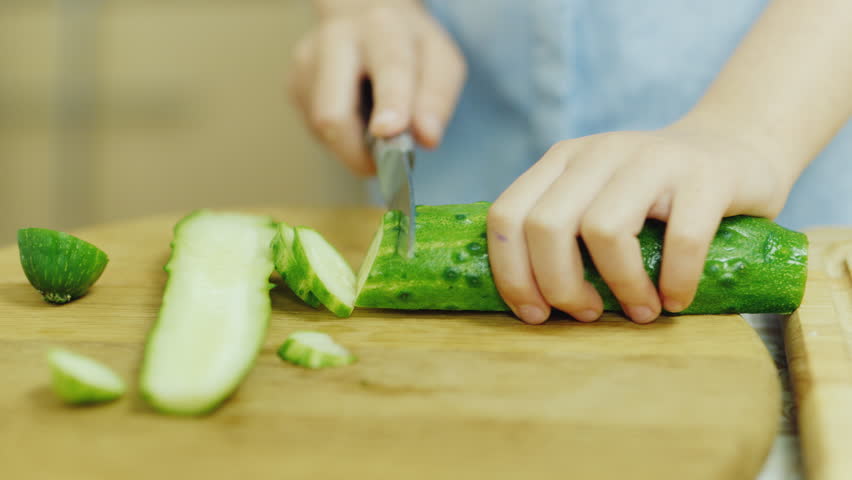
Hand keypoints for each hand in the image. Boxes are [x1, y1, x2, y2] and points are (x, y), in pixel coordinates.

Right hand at [288, 1, 466, 174]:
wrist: (365, 18)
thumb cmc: (409, 48)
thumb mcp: (440, 61)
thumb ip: (437, 98)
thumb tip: (426, 138)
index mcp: (383, 28)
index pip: (389, 67)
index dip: (391, 102)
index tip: (390, 131)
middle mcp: (337, 39)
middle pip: (333, 111)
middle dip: (356, 151)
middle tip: (382, 169)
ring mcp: (308, 62)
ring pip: (322, 128)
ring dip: (351, 147)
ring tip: (374, 131)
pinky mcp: (294, 84)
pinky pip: (317, 130)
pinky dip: (342, 138)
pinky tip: (356, 118)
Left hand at [487, 124, 795, 324]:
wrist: (738, 147)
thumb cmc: (656, 197)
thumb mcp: (595, 198)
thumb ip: (560, 229)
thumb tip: (526, 300)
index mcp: (562, 160)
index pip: (507, 216)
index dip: (511, 273)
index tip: (534, 313)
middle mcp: (599, 153)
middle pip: (546, 226)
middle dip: (559, 286)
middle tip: (587, 315)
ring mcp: (652, 158)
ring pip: (603, 230)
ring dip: (619, 286)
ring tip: (639, 310)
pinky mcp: (706, 176)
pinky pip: (680, 240)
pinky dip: (676, 282)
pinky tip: (676, 300)